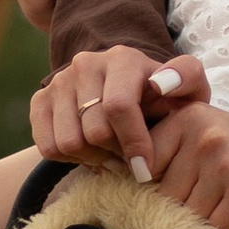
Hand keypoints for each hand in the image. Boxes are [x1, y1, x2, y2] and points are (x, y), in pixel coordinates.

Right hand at [31, 46, 213, 178]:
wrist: (128, 93)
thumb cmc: (163, 99)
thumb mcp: (188, 89)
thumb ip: (187, 79)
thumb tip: (160, 83)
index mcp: (123, 59)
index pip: (118, 107)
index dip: (133, 143)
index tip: (145, 168)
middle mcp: (86, 63)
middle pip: (93, 131)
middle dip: (116, 154)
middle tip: (129, 158)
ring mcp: (59, 81)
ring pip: (68, 142)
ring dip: (93, 158)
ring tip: (111, 154)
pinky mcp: (41, 99)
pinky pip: (48, 146)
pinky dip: (70, 158)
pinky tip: (90, 151)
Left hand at [151, 104, 228, 228]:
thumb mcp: (202, 136)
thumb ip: (163, 149)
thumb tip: (111, 170)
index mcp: (187, 118)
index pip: (145, 168)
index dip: (158, 188)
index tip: (180, 189)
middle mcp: (204, 135)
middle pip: (167, 196)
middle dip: (183, 208)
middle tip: (208, 202)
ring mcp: (225, 162)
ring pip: (190, 215)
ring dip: (205, 221)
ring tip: (223, 207)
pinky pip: (216, 227)